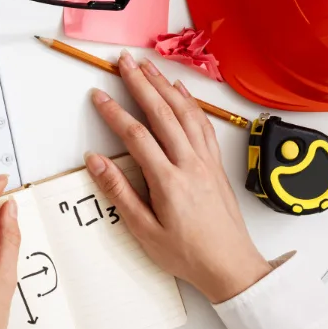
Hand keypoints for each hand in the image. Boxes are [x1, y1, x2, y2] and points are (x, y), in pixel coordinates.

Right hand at [86, 52, 270, 302]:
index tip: (98, 96)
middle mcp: (190, 165)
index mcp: (169, 181)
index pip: (136, 136)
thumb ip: (119, 192)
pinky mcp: (216, 165)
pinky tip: (181, 92)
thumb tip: (96, 161)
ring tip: (149, 67)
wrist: (231, 266)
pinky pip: (203, 125)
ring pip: (185, 113)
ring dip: (166, 86)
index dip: (114, 113)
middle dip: (141, 83)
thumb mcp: (143, 230)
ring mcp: (206, 162)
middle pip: (163, 113)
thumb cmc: (187, 254)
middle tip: (124, 62)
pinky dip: (190, 103)